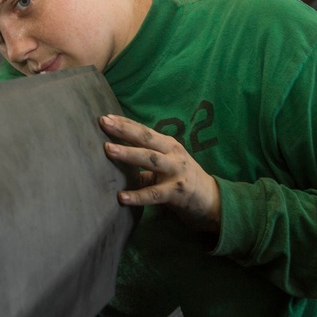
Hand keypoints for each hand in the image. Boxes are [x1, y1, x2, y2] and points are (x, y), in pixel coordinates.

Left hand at [99, 114, 221, 232]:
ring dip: (129, 153)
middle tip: (104, 122)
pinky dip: (138, 196)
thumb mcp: (163, 165)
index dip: (125, 122)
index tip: (105, 117)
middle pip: (146, 138)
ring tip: (108, 150)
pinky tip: (121, 197)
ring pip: (150, 159)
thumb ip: (141, 162)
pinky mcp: (177, 192)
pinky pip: (154, 194)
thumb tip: (110, 160)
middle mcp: (172, 153)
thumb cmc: (180, 179)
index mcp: (167, 145)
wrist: (211, 200)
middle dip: (124, 129)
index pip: (143, 130)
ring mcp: (176, 171)